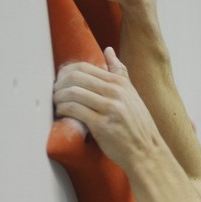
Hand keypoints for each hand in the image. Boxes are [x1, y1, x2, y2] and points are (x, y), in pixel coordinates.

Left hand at [53, 47, 160, 168]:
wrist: (146, 151)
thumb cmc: (137, 125)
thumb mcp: (132, 94)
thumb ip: (119, 72)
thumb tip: (108, 50)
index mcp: (120, 83)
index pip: (85, 68)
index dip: (67, 72)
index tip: (61, 81)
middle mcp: (116, 92)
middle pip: (76, 78)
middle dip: (59, 84)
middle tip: (54, 92)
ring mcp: (109, 108)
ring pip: (73, 93)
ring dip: (59, 97)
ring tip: (56, 103)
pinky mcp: (102, 125)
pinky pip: (75, 110)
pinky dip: (63, 110)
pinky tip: (61, 113)